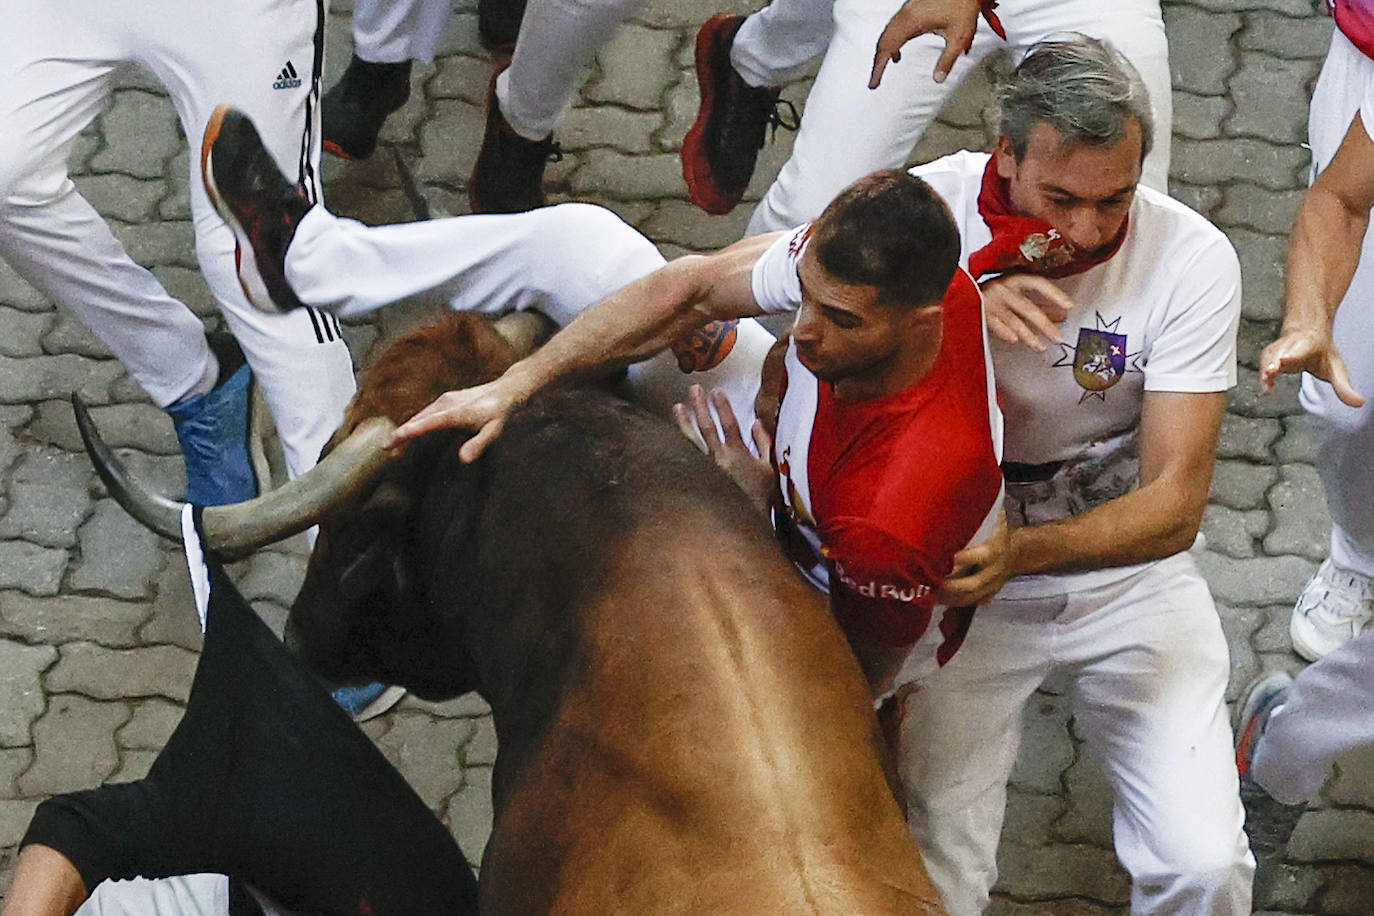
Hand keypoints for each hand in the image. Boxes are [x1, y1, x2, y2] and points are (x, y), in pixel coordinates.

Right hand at [387, 377, 522, 462]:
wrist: (507, 389)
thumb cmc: (501, 412)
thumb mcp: (494, 430)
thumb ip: (479, 444)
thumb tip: (463, 459)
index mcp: (456, 412)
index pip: (428, 423)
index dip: (410, 431)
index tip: (394, 440)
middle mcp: (447, 404)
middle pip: (418, 419)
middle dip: (401, 434)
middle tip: (386, 450)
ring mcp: (445, 400)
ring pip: (420, 416)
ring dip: (406, 430)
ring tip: (394, 448)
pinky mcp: (446, 400)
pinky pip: (425, 414)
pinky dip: (415, 424)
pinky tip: (410, 433)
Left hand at [672, 385, 774, 512]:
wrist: (745, 522)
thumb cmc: (760, 497)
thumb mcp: (769, 469)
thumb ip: (764, 444)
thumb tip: (757, 423)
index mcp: (738, 454)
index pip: (729, 424)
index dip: (723, 406)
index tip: (717, 391)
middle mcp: (719, 459)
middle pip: (707, 427)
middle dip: (701, 406)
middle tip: (694, 389)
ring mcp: (705, 470)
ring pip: (691, 442)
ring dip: (684, 423)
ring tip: (677, 407)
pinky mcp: (695, 480)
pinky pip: (685, 458)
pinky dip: (678, 446)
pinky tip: (671, 435)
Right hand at [870, 0, 981, 88]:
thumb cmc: (962, 3)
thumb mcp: (959, 36)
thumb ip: (948, 59)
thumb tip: (938, 78)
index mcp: (911, 21)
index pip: (887, 48)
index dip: (878, 67)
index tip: (874, 81)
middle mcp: (905, 14)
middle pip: (883, 41)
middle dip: (878, 62)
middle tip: (875, 79)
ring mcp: (907, 10)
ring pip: (887, 33)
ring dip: (883, 51)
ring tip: (883, 68)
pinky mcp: (911, 8)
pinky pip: (893, 27)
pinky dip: (890, 42)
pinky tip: (897, 50)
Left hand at [936, 514, 1012, 605]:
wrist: (1016, 551)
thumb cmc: (997, 532)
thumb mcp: (994, 517)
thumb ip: (978, 511)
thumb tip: (955, 493)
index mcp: (996, 548)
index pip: (983, 556)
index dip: (965, 558)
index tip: (948, 556)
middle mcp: (995, 569)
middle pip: (974, 584)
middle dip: (950, 586)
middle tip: (928, 581)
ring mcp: (992, 585)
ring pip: (970, 597)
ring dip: (948, 598)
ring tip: (927, 593)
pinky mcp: (988, 594)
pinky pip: (970, 603)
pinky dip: (953, 603)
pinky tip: (937, 599)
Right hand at [980, 274, 1072, 351]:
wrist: (962, 291)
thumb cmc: (993, 294)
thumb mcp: (1015, 294)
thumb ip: (1037, 305)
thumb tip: (1061, 316)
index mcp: (1013, 280)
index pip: (1038, 284)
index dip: (1054, 293)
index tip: (1069, 305)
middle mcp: (1002, 289)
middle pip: (1027, 307)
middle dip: (1044, 324)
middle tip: (1057, 337)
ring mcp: (990, 301)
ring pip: (1013, 319)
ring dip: (1028, 334)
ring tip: (1040, 346)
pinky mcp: (979, 312)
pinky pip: (993, 324)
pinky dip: (1004, 331)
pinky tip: (1014, 339)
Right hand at [1260, 325, 1364, 407]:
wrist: (1308, 332)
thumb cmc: (1321, 353)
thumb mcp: (1336, 369)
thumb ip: (1344, 388)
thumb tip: (1360, 403)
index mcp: (1308, 346)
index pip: (1299, 351)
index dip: (1292, 355)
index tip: (1285, 360)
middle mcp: (1291, 345)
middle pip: (1280, 353)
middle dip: (1275, 361)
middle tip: (1273, 371)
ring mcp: (1278, 348)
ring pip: (1269, 358)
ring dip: (1266, 368)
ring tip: (1267, 379)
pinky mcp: (1269, 354)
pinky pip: (1264, 364)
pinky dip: (1264, 375)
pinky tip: (1268, 387)